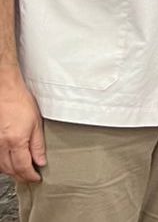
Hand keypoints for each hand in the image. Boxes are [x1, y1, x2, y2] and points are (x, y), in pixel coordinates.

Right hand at [0, 67, 45, 181]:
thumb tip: (41, 161)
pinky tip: (8, 162)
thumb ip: (38, 145)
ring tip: (21, 171)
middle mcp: (1, 144)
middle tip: (30, 176)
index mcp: (15, 141)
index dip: (30, 176)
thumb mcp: (36, 124)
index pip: (23, 167)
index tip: (36, 178)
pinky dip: (2, 163)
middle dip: (21, 176)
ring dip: (11, 171)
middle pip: (10, 169)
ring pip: (0, 166)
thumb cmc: (20, 102)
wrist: (4, 90)